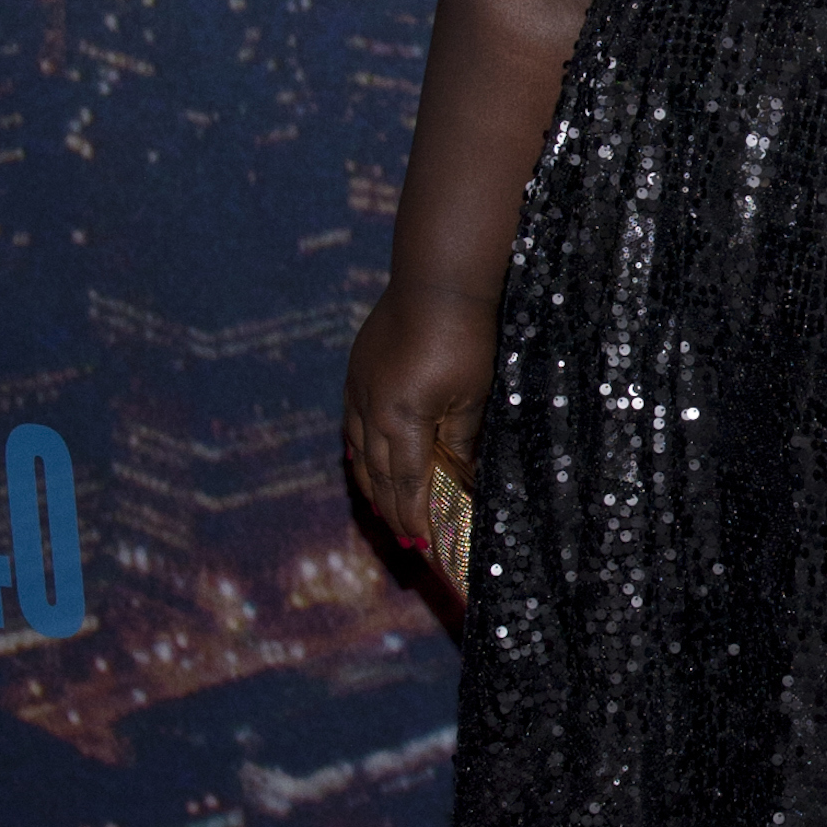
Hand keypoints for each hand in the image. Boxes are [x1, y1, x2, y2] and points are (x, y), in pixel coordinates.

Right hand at [343, 285, 495, 550]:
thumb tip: (464, 477)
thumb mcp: (474, 396)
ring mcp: (359, 388)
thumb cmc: (465, 336)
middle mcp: (371, 409)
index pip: (406, 482)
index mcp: (401, 421)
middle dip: (392, 509)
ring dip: (372, 484)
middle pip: (377, 473)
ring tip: (384, 508)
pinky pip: (353, 421)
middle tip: (404, 540)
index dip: (413, 516)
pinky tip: (364, 457)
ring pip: (359, 450)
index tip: (421, 545)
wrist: (437, 281)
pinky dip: (360, 448)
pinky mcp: (357, 370)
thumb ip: (464, 440)